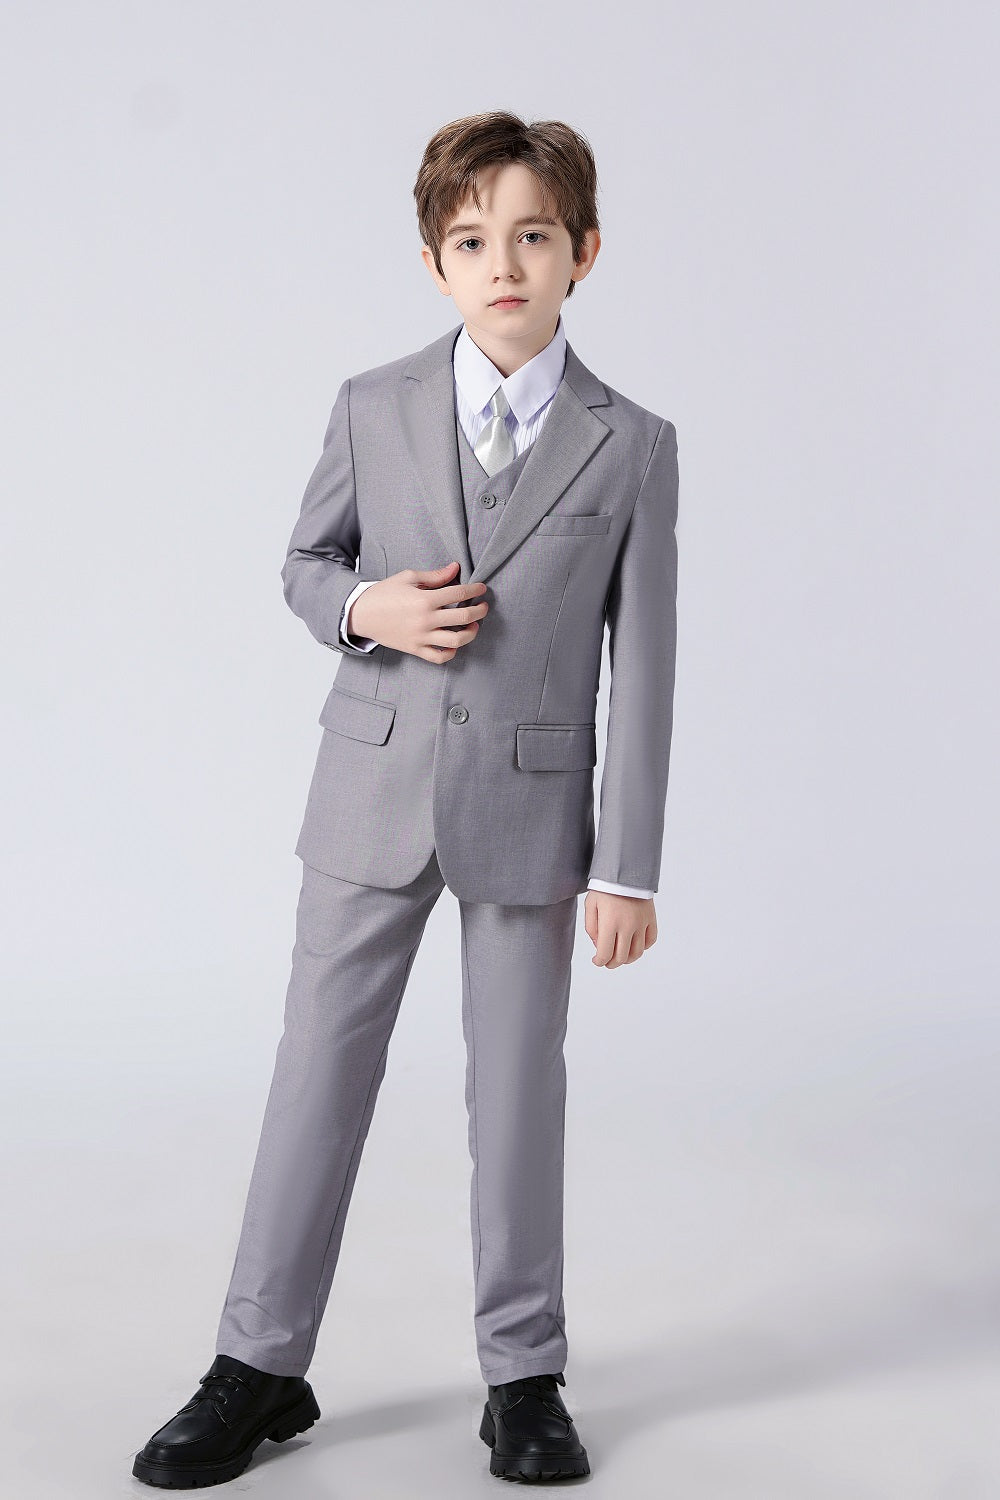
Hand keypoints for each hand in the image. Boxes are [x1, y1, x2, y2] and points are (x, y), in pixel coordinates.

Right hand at [349, 561, 488, 661]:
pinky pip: (440, 657)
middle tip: (483, 606)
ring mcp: (421, 637)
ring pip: (457, 640)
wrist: (361, 614)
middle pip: (464, 617)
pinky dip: (452, 652)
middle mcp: (425, 620)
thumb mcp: (408, 577)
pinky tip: (455, 643)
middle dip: (480, 610)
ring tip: (474, 625)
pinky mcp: (415, 649)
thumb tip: (455, 568)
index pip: (459, 594)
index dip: (475, 590)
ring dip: (471, 632)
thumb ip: (434, 576)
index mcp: (424, 599)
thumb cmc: (384, 593)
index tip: (481, 588)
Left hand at [584, 891, 657, 966]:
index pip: (605, 954)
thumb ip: (591, 928)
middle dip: (611, 963)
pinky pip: (650, 940)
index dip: (599, 962)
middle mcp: (628, 926)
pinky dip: (642, 947)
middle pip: (622, 957)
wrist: (625, 870)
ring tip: (620, 955)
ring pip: (637, 953)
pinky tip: (634, 944)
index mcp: (610, 923)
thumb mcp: (590, 906)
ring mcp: (642, 923)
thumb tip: (599, 945)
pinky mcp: (651, 918)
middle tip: (606, 961)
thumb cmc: (605, 887)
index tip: (596, 960)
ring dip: (627, 959)